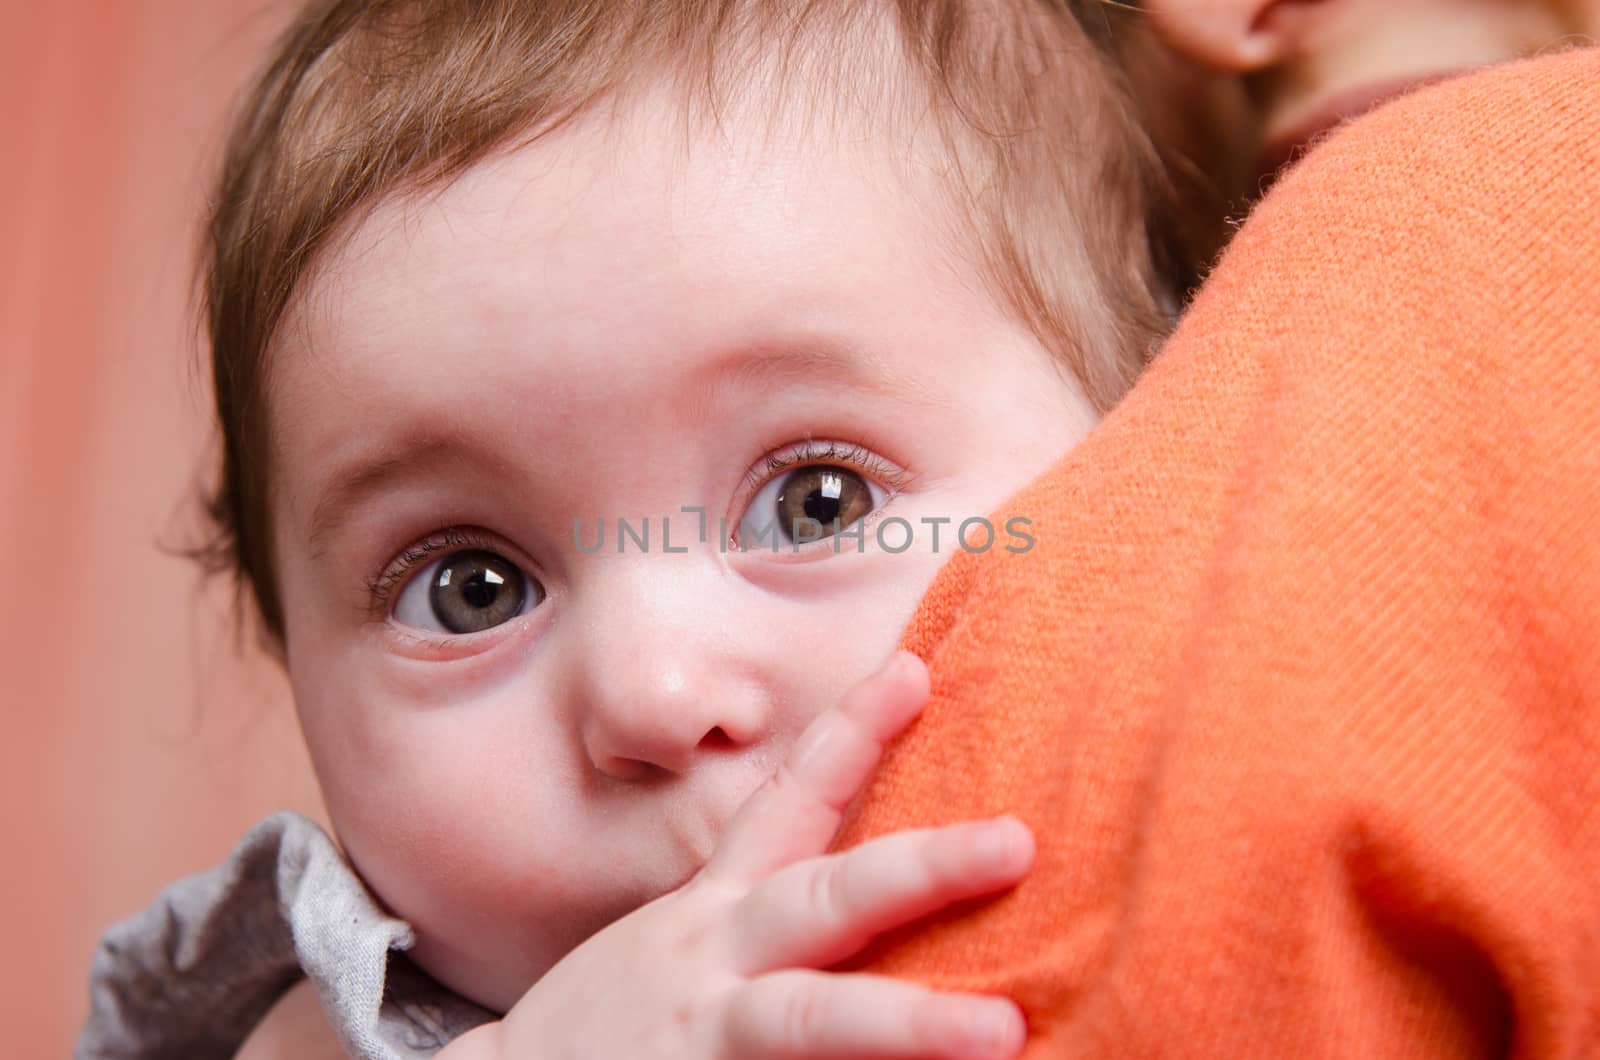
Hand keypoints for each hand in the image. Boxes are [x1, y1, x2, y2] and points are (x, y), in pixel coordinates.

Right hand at [448, 650, 1034, 1059]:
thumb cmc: (619, 1022)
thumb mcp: (679, 949)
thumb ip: (762, 921)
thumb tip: (873, 887)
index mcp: (713, 911)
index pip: (788, 803)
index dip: (851, 734)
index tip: (915, 669)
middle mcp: (711, 959)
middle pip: (826, 901)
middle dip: (924, 868)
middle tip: (1021, 840)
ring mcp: (708, 1037)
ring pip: (816, 1020)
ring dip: (913, 1025)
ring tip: (1007, 1032)